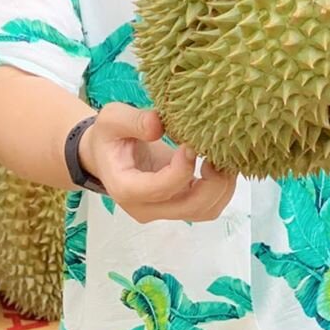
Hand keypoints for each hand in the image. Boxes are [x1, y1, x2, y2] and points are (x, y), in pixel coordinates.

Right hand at [78, 102, 236, 223]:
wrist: (106, 154)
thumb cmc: (108, 136)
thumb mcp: (112, 118)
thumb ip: (133, 120)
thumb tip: (158, 124)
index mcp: (125, 188)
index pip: (160, 189)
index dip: (182, 169)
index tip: (190, 144)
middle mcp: (145, 208)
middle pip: (189, 207)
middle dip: (212, 182)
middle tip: (217, 152)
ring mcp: (163, 210)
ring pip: (203, 211)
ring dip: (221, 188)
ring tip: (224, 157)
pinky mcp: (177, 205)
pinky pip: (206, 205)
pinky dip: (220, 188)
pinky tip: (219, 163)